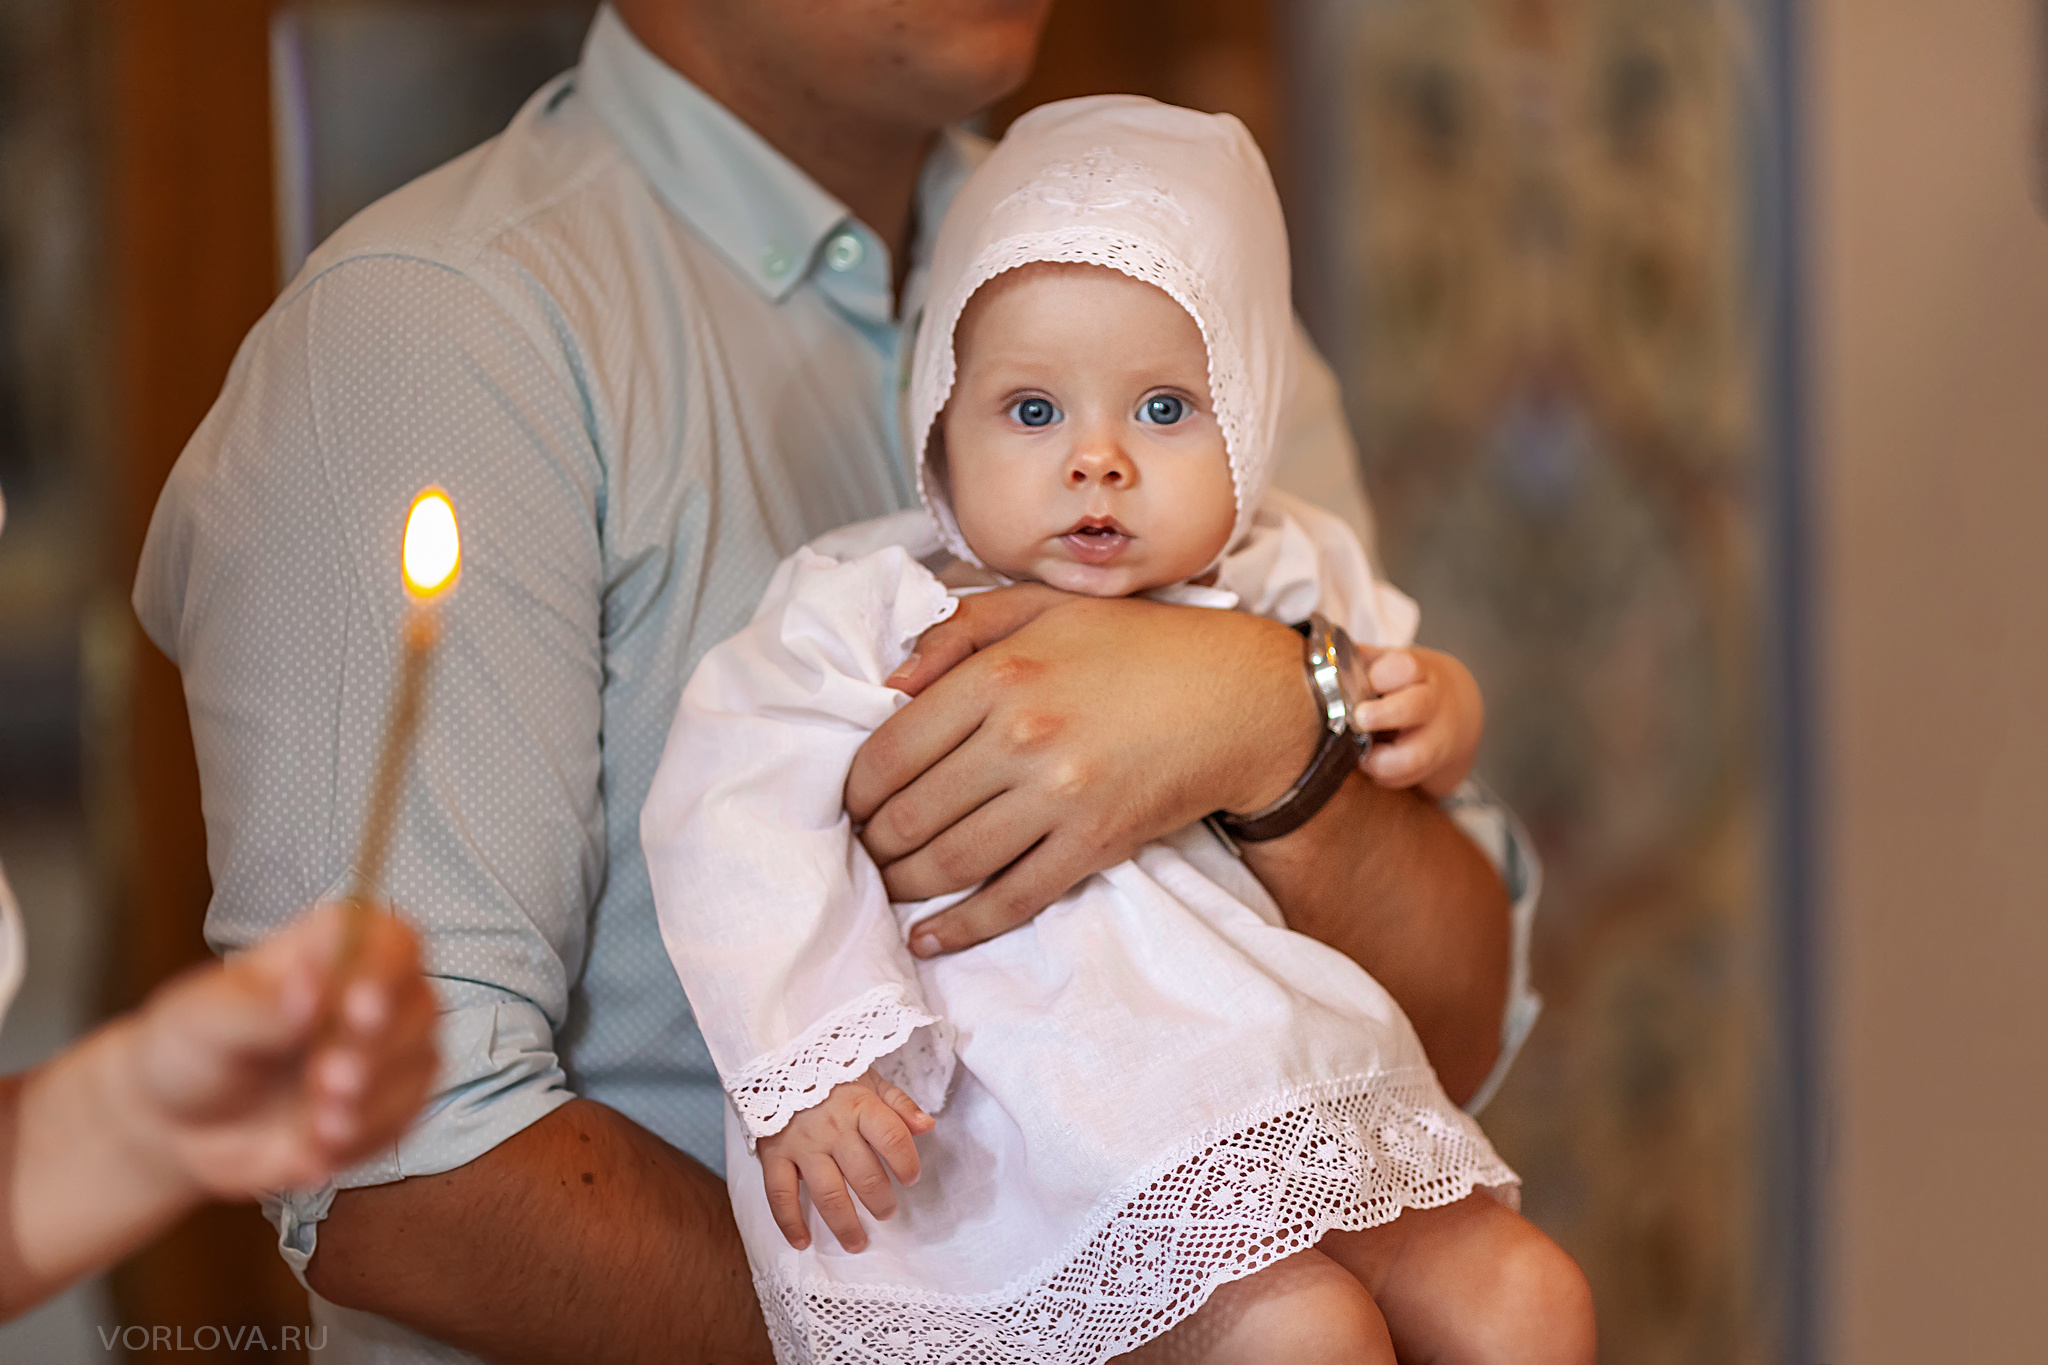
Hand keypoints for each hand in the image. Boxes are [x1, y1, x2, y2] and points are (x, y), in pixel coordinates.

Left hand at [111, 902, 439, 1196]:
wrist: (179, 1125)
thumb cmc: (191, 1050)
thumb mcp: (204, 1020)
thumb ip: (258, 1005)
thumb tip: (311, 987)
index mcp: (333, 949)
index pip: (391, 938)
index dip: (386, 968)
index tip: (357, 1005)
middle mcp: (375, 992)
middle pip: (418, 1003)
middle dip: (379, 1049)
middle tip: (328, 1078)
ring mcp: (386, 1051)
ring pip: (421, 1064)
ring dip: (375, 1100)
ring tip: (321, 1124)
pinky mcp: (387, 1106)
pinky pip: (404, 1121)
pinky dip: (366, 1138)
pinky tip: (321, 1145)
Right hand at [757, 1071, 933, 1252]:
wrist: (776, 1060)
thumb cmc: (830, 1076)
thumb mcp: (868, 1079)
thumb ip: (899, 1103)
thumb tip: (927, 1126)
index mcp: (859, 1105)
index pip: (892, 1138)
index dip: (907, 1163)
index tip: (911, 1178)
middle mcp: (832, 1127)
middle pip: (863, 1174)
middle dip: (880, 1201)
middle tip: (887, 1213)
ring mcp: (801, 1144)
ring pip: (827, 1193)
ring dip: (844, 1223)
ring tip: (857, 1241)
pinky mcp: (774, 1155)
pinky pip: (780, 1195)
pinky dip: (790, 1223)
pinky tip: (803, 1241)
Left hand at [849, 588, 1320, 955]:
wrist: (1239, 697)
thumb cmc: (1137, 646)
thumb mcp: (1045, 606)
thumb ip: (960, 628)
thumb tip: (890, 683)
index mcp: (1000, 672)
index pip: (889, 750)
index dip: (855, 790)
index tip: (852, 804)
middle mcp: (1022, 736)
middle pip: (910, 814)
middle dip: (873, 843)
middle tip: (864, 851)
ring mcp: (1059, 797)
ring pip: (950, 863)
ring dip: (903, 886)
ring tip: (888, 887)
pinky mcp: (1094, 845)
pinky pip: (1011, 899)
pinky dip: (961, 927)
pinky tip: (930, 935)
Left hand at [1350, 647, 1483, 799]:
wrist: (1455, 709)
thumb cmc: (1406, 684)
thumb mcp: (1388, 664)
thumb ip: (1358, 663)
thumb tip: (1319, 661)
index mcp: (1417, 670)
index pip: (1404, 667)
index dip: (1382, 675)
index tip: (1366, 681)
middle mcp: (1431, 702)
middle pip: (1415, 706)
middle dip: (1383, 715)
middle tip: (1359, 719)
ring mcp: (1437, 737)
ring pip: (1416, 756)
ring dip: (1382, 762)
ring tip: (1363, 757)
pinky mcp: (1434, 765)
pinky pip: (1409, 778)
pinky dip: (1387, 778)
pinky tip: (1374, 768)